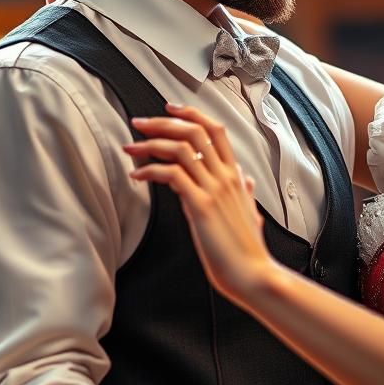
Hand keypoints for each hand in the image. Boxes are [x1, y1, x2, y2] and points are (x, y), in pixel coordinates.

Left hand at [124, 105, 273, 304]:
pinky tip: (138, 176)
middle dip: (161, 123)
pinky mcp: (201, 206)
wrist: (253, 274)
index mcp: (236, 176)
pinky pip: (172, 175)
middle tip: (138, 124)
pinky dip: (150, 170)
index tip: (168, 110)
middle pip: (194, 132)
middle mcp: (226, 177)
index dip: (190, 114)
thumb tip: (246, 180)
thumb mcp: (251, 213)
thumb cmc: (248, 250)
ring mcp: (214, 190)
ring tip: (130, 149)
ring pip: (180, 149)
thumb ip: (246, 193)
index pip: (215, 130)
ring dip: (149, 144)